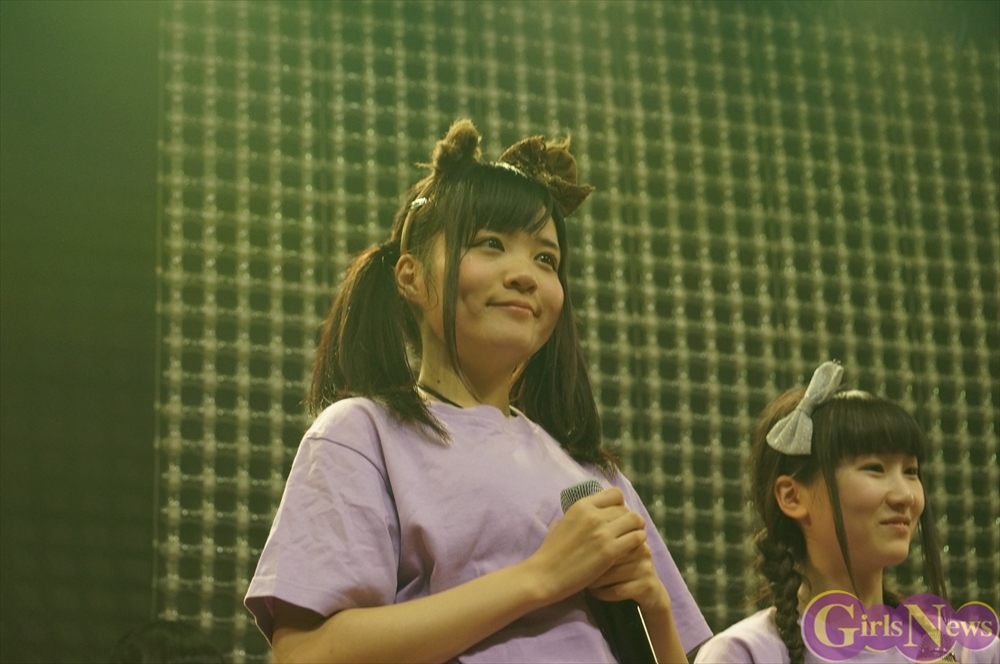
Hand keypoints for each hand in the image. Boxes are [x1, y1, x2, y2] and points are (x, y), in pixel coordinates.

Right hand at [524, 488, 647, 604]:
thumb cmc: (550, 551)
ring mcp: (602, 532)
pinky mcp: (610, 551)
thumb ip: (579, 515)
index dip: (620, 504)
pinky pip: (636, 538)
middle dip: (628, 519)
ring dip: (637, 529)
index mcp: (582, 505)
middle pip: (626, 509)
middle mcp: (593, 515)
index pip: (615, 494)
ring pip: (635, 521)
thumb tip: (591, 512)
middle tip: (627, 531)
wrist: (545, 574)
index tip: (617, 516)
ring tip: (633, 538)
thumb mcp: (561, 523)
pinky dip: (638, 541)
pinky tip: (633, 549)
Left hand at [586, 541, 671, 615]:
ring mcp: (645, 568)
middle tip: (581, 572)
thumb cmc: (628, 570)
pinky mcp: (646, 586)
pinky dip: (603, 593)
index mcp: (633, 537)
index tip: (580, 557)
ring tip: (587, 583)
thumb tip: (579, 532)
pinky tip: (596, 593)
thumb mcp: (620, 553)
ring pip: (610, 574)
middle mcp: (641, 550)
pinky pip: (617, 590)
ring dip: (594, 581)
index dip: (591, 549)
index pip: (608, 538)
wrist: (652, 593)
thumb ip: (607, 541)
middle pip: (608, 555)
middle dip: (591, 565)